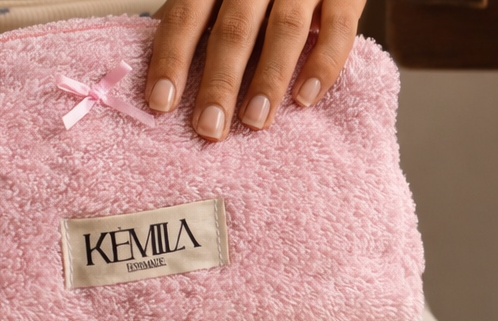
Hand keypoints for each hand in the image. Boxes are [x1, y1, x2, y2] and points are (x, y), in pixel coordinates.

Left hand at [145, 0, 367, 140]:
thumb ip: (193, 24)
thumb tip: (160, 83)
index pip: (186, 16)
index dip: (172, 59)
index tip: (161, 103)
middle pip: (235, 28)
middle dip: (220, 82)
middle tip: (209, 128)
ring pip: (286, 29)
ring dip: (269, 79)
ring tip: (254, 121)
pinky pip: (337, 30)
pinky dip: (322, 66)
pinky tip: (304, 99)